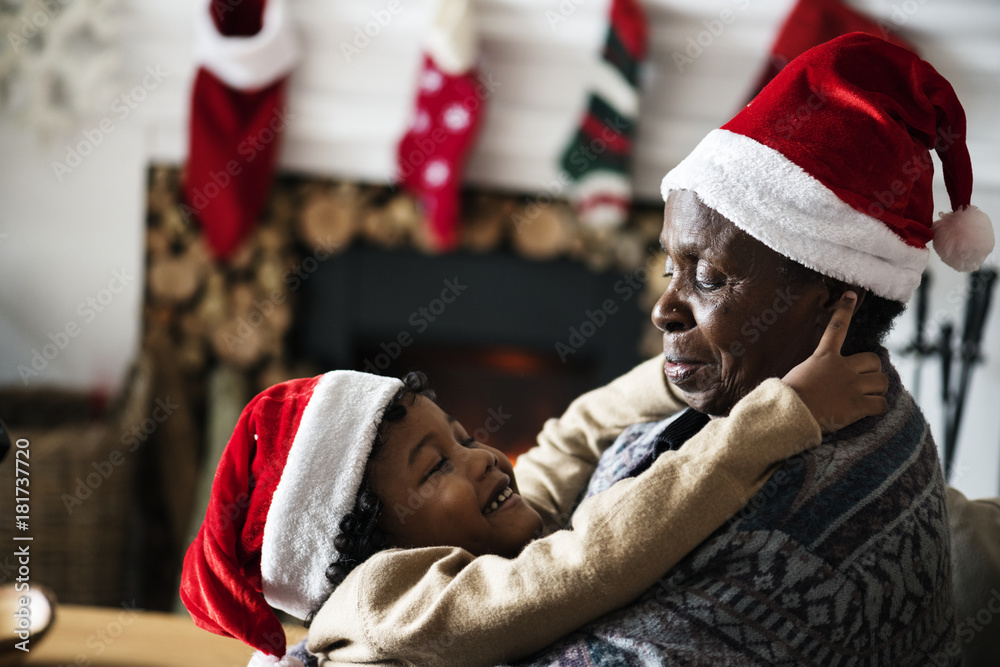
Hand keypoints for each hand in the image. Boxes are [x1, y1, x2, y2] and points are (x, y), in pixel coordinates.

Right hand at [782, 292, 888, 433]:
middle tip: (865, 380)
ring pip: (882, 382)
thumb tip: (814, 376)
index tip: (850, 295)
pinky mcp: (858, 406)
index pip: (837, 327)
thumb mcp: (798, 375)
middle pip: (874, 360)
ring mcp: (852, 387)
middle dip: (872, 371)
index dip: (844, 310)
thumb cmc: (787, 396)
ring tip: (867, 397)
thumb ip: (813, 370)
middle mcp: (842, 368)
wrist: (789, 414)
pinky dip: (877, 407)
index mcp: (824, 357)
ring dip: (877, 390)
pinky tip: (868, 410)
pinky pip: (881, 404)